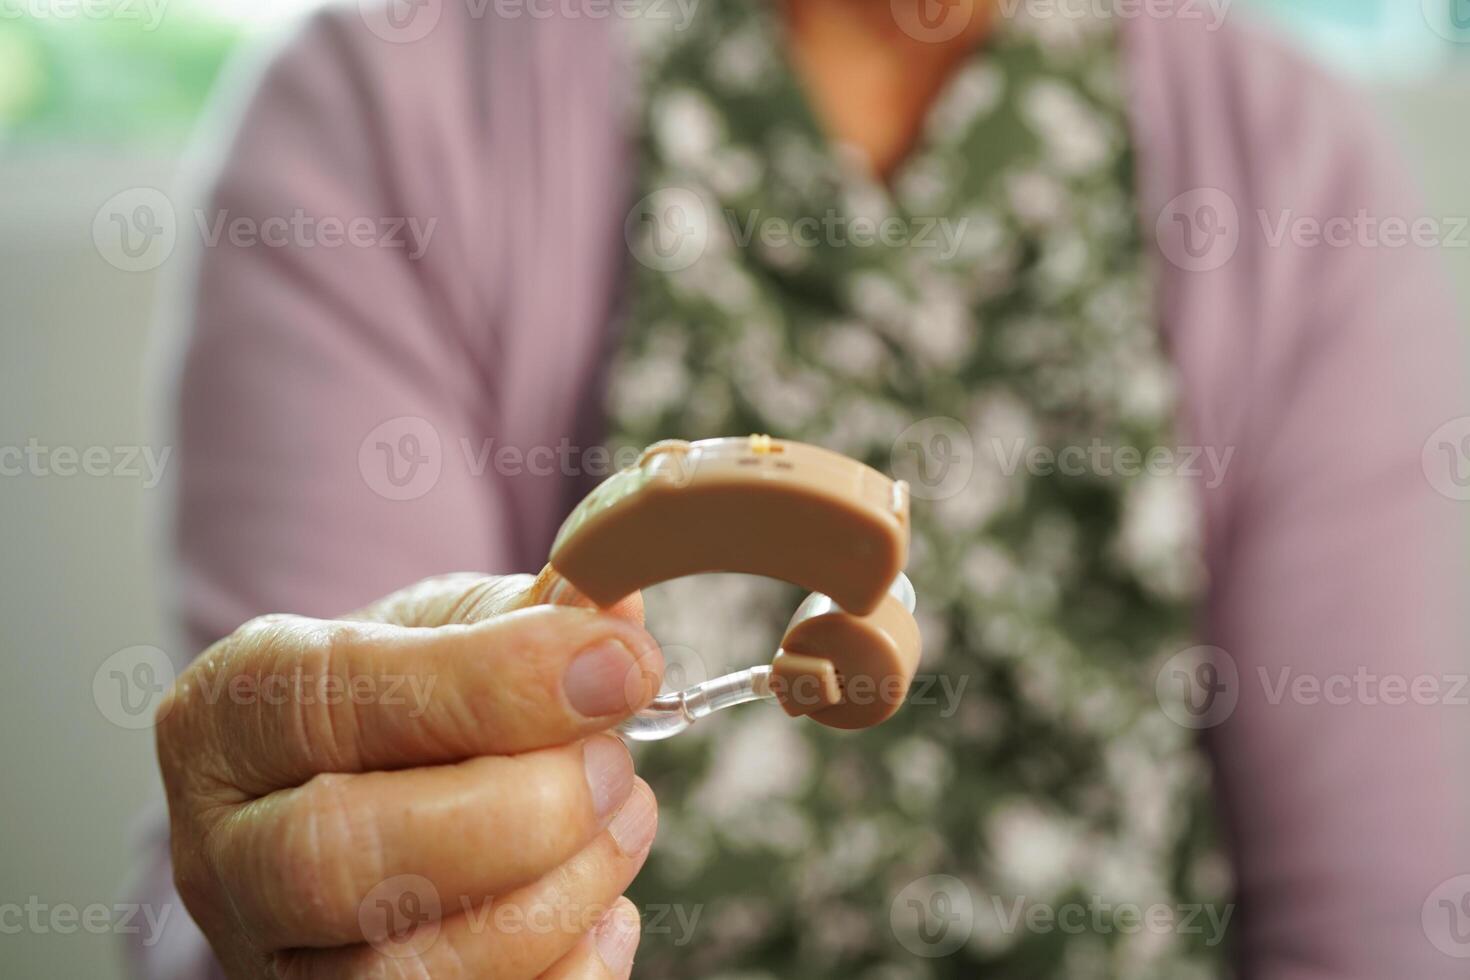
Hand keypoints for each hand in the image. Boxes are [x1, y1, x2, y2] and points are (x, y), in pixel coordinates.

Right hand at [155, 573, 663, 978]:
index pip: (332, 699)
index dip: (493, 684)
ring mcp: (279, 963)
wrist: (360, 795)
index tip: (621, 664)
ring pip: (405, 970)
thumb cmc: (401, 702)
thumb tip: (614, 618)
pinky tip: (602, 907)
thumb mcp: (441, 628)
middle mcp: (224, 856)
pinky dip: (569, 972)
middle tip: (613, 765)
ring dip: (557, 894)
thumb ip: (524, 614)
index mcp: (228, 718)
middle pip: (337, 857)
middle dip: (519, 812)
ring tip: (622, 818)